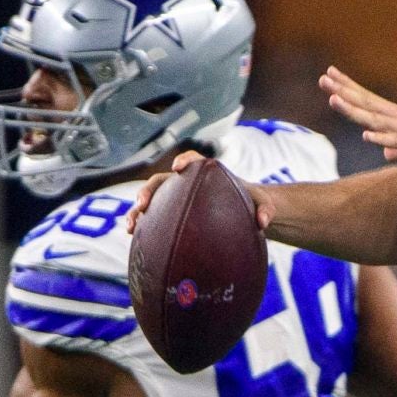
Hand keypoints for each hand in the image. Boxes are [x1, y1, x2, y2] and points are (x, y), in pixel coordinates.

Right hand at [126, 149, 286, 235]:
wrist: (243, 214)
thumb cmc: (252, 205)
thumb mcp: (264, 205)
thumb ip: (266, 209)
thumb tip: (262, 222)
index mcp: (207, 174)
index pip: (194, 161)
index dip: (185, 161)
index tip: (179, 168)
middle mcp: (186, 184)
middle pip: (162, 181)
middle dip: (149, 190)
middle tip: (143, 205)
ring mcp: (175, 200)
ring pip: (152, 199)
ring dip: (137, 210)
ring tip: (131, 226)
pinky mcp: (171, 215)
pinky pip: (153, 217)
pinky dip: (142, 224)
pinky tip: (133, 236)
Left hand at [321, 67, 396, 172]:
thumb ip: (396, 148)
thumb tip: (384, 152)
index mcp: (394, 117)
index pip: (366, 99)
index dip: (347, 87)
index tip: (329, 74)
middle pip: (366, 103)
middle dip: (344, 91)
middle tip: (323, 78)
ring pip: (375, 119)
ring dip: (355, 110)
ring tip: (335, 100)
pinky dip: (381, 138)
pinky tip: (366, 135)